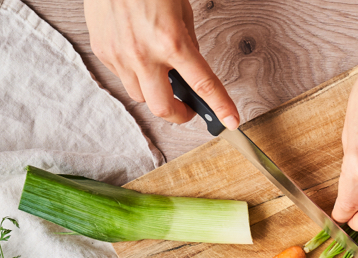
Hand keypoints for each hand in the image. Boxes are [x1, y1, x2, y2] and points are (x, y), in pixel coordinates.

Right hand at [84, 0, 239, 128]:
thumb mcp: (181, 12)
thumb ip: (188, 44)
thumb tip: (191, 70)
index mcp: (171, 42)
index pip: (202, 85)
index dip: (220, 107)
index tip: (231, 121)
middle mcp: (144, 53)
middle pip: (163, 108)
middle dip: (179, 115)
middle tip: (188, 109)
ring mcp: (120, 55)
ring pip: (141, 96)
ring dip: (156, 94)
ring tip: (162, 78)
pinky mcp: (102, 51)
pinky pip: (122, 77)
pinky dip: (136, 75)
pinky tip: (140, 58)